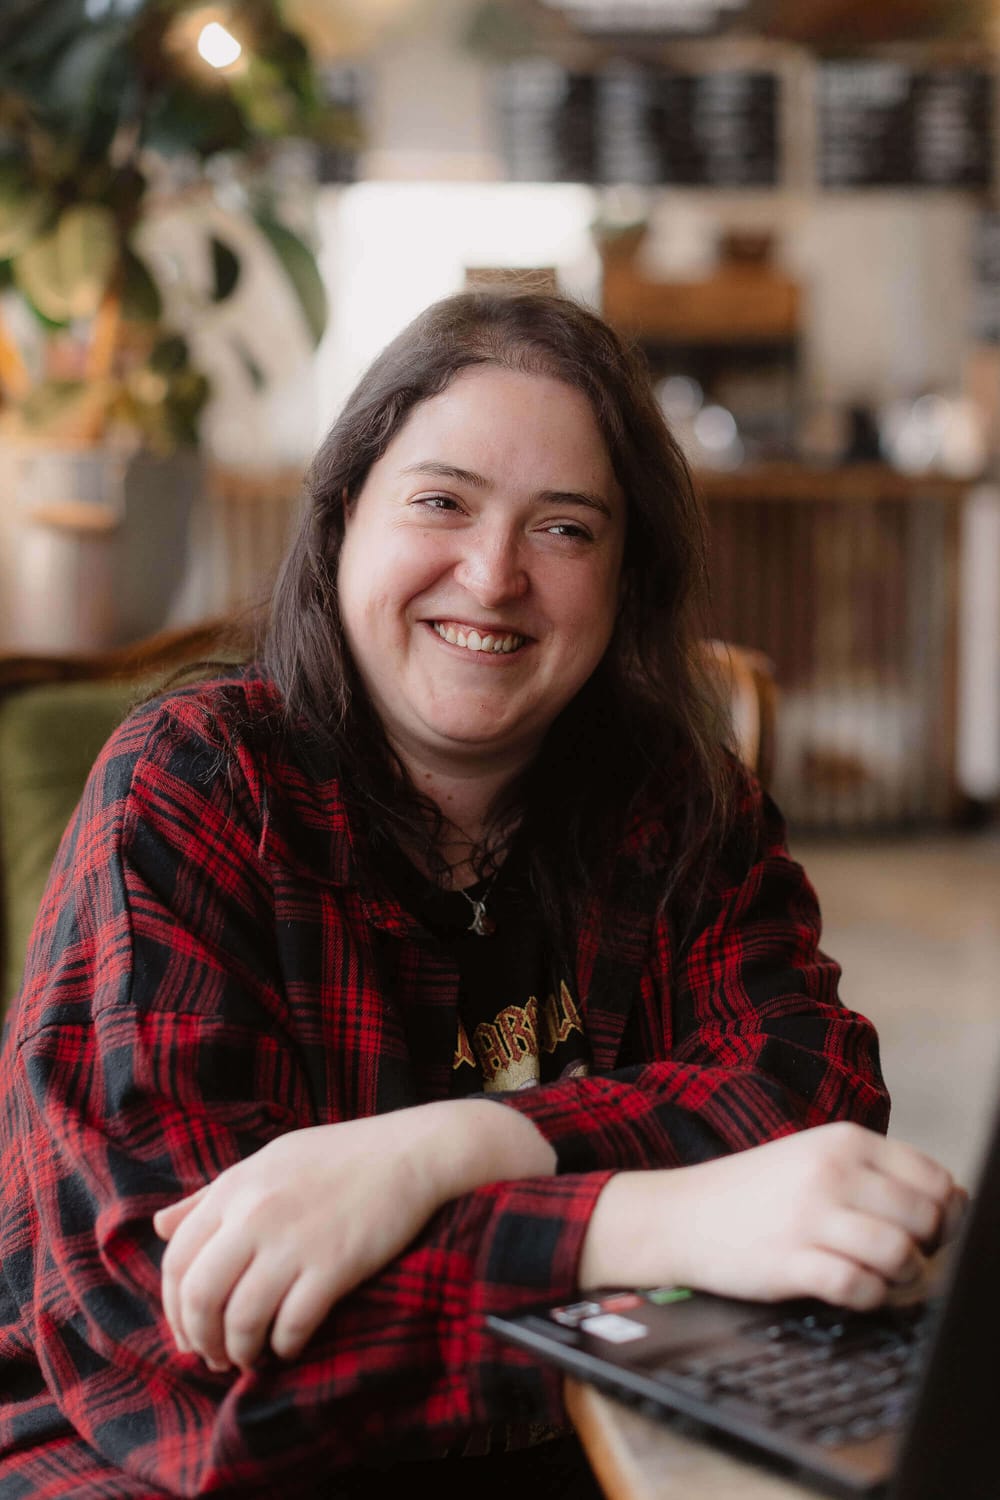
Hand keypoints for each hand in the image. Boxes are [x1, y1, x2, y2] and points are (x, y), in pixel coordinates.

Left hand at [154, 1098, 553, 1371]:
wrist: (410, 1152)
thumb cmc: (338, 1157)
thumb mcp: (266, 1162)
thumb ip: (210, 1195)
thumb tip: (159, 1226)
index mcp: (234, 1188)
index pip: (176, 1261)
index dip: (174, 1309)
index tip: (190, 1331)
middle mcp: (255, 1214)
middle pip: (199, 1297)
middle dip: (201, 1339)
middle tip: (215, 1356)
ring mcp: (293, 1241)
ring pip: (240, 1320)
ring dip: (239, 1352)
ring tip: (250, 1358)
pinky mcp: (333, 1265)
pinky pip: (291, 1325)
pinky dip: (283, 1348)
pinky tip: (289, 1346)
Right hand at [579, 1122, 965, 1309]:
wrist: (681, 1214)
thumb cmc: (756, 1191)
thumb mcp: (815, 1157)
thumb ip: (875, 1172)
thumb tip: (951, 1204)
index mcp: (844, 1140)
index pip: (935, 1178)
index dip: (945, 1213)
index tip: (928, 1231)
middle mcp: (832, 1172)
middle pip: (926, 1219)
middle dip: (926, 1248)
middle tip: (901, 1257)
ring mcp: (810, 1217)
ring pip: (900, 1254)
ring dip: (900, 1277)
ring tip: (878, 1275)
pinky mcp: (790, 1262)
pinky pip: (860, 1289)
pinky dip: (868, 1298)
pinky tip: (851, 1290)